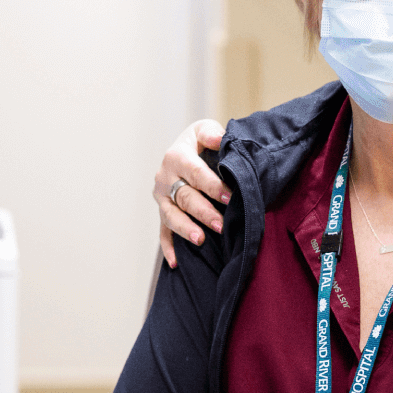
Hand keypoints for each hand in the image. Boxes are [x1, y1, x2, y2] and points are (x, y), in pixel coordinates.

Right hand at [156, 119, 228, 266]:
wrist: (183, 152)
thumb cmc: (199, 143)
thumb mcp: (203, 130)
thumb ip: (211, 133)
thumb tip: (220, 138)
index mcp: (176, 156)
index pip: (195, 173)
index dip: (213, 186)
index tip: (230, 197)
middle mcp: (165, 178)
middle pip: (185, 197)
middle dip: (203, 212)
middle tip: (221, 224)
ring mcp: (162, 198)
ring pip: (171, 216)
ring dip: (185, 229)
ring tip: (200, 240)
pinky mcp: (162, 212)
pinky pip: (163, 232)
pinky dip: (168, 247)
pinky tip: (175, 263)